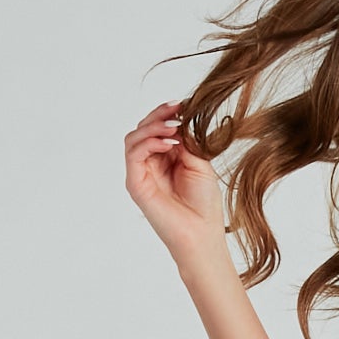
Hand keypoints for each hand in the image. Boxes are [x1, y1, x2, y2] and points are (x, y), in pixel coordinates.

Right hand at [123, 100, 226, 269]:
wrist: (201, 235)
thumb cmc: (204, 205)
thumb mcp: (199, 164)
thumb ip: (186, 141)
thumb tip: (178, 119)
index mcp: (166, 159)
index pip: (158, 128)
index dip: (167, 114)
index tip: (183, 103)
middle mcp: (150, 165)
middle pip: (143, 128)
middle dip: (159, 115)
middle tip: (176, 110)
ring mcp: (141, 174)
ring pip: (134, 137)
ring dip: (153, 127)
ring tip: (173, 129)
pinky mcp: (135, 184)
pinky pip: (134, 153)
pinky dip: (149, 142)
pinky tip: (169, 143)